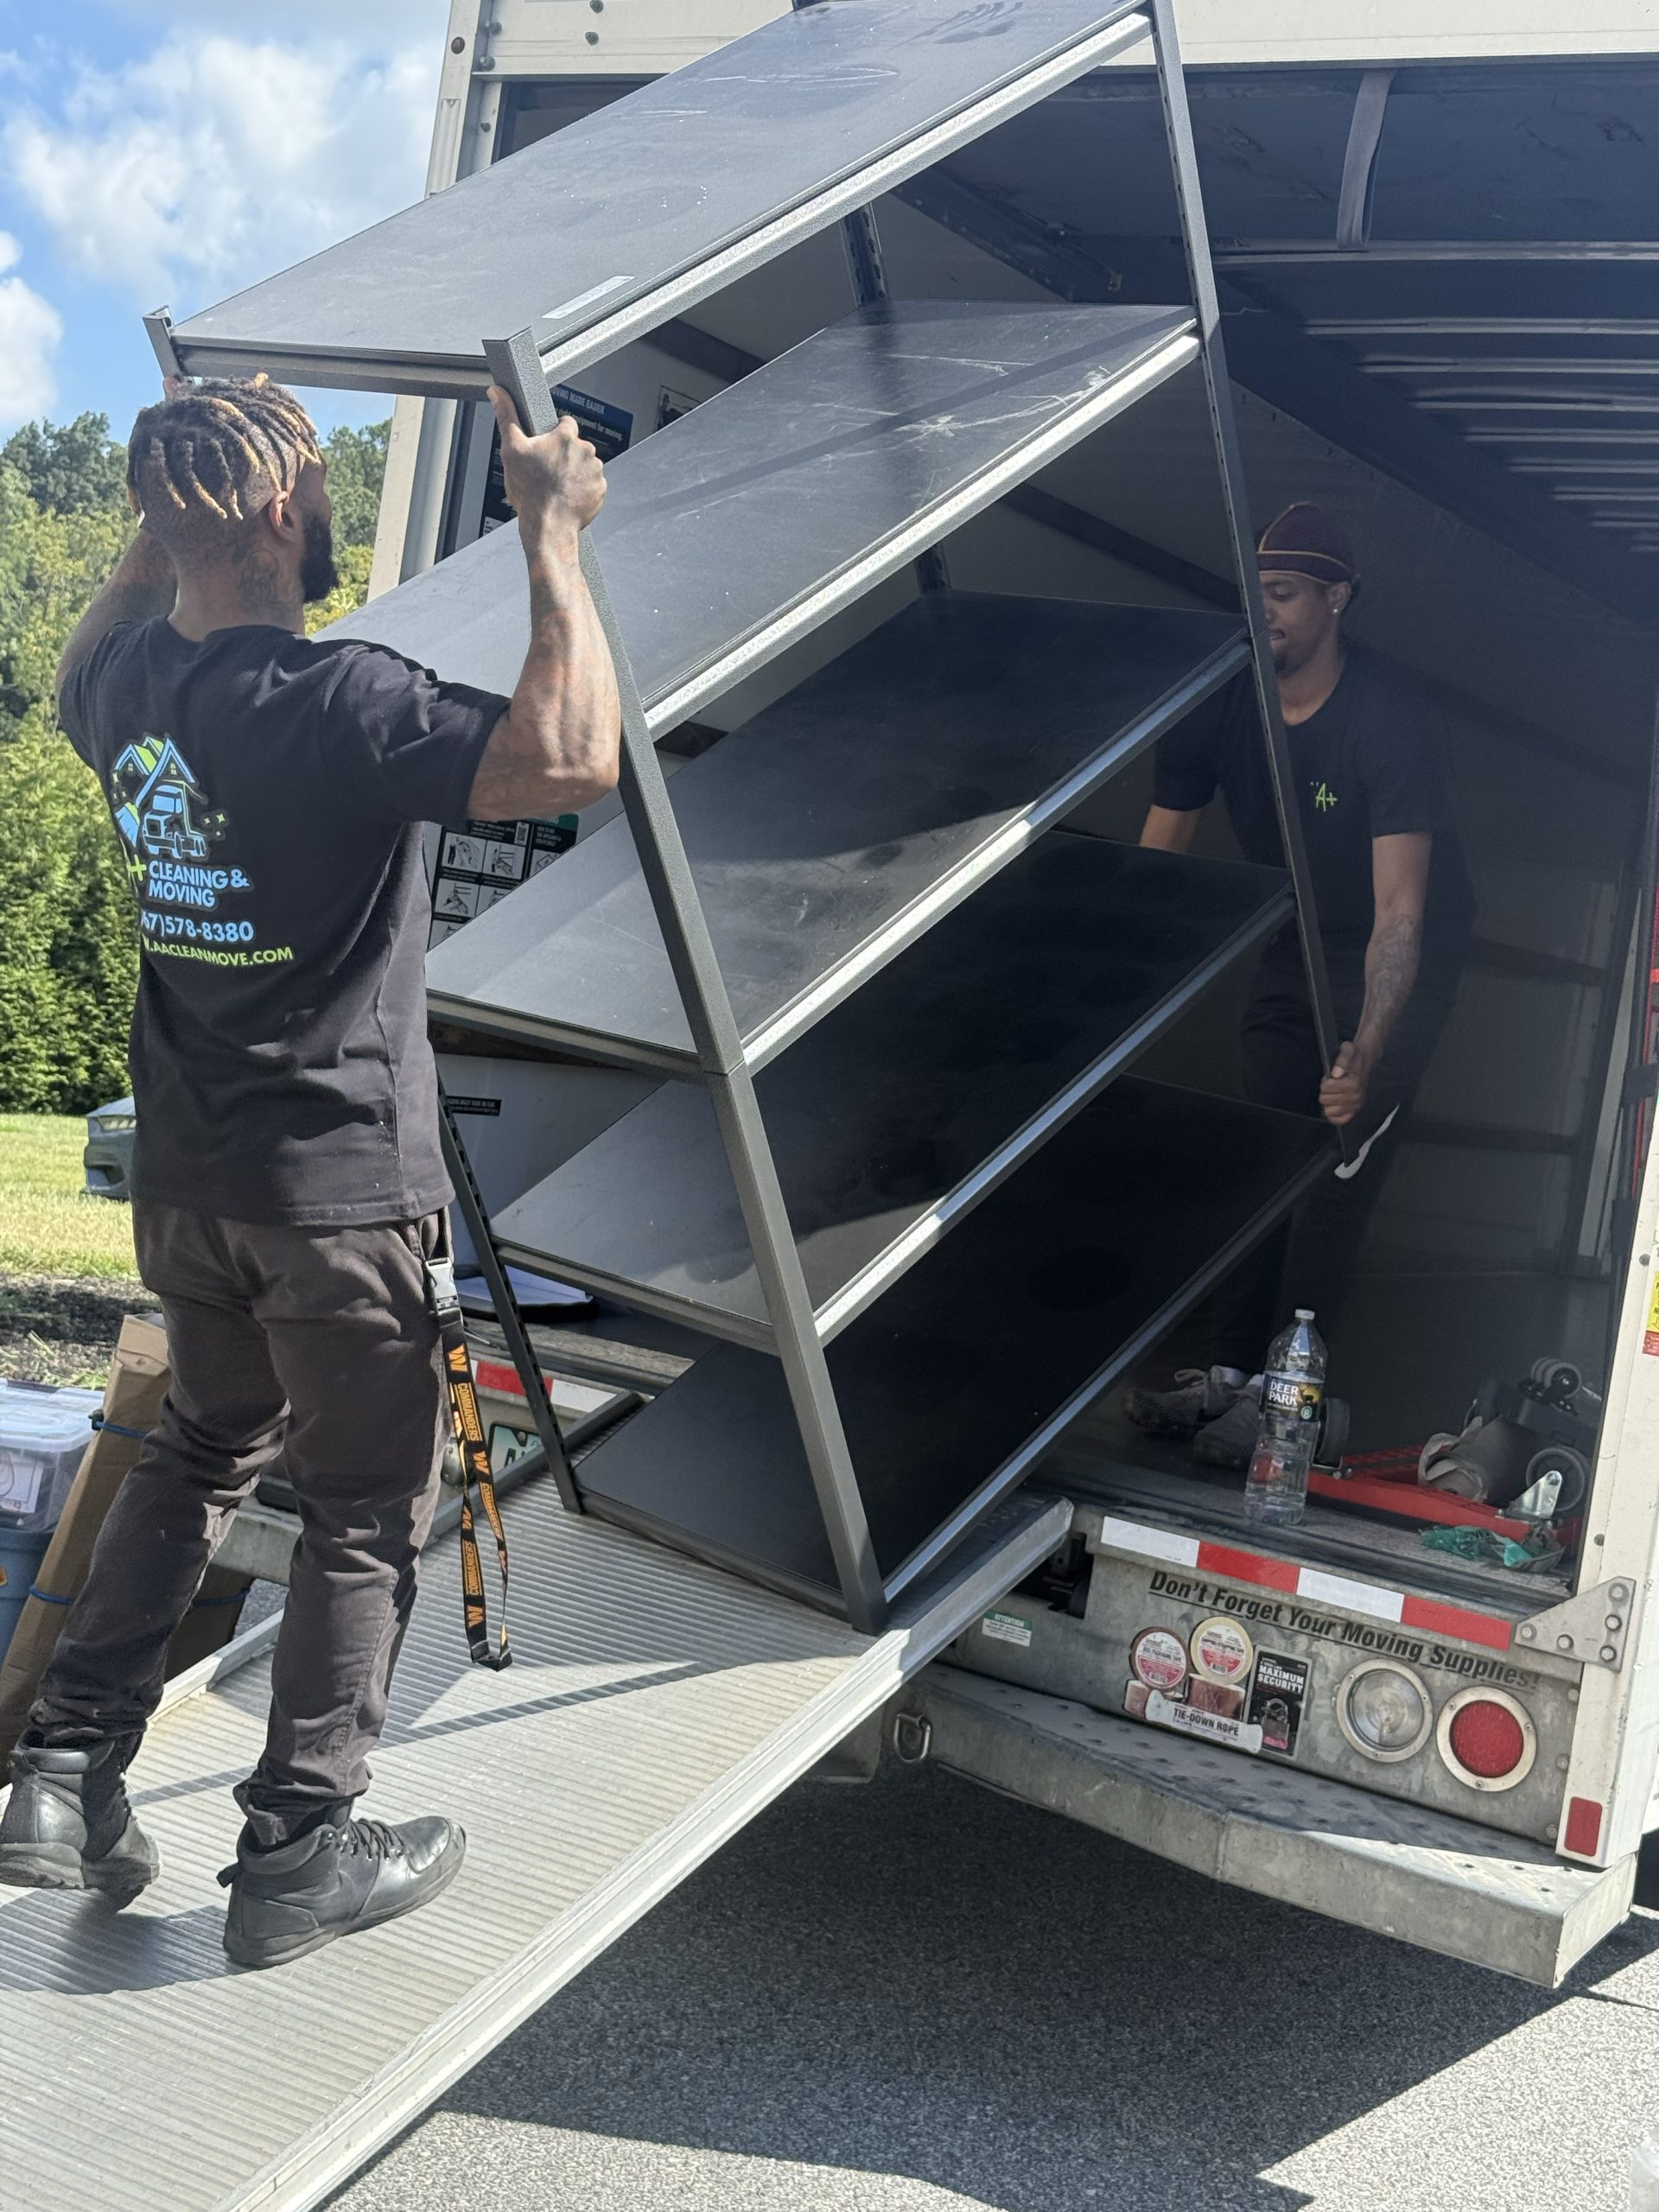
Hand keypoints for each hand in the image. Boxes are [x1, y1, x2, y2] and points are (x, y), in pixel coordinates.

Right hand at [487, 385, 606, 544]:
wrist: (548, 527)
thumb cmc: (530, 492)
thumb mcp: (511, 451)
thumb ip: (506, 417)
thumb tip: (498, 393)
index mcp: (566, 437)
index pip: (565, 424)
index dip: (553, 434)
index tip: (545, 448)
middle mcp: (586, 451)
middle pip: (575, 446)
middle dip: (563, 455)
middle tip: (546, 471)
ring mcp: (596, 471)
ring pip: (584, 464)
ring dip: (573, 471)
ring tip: (555, 485)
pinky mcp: (600, 490)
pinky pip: (592, 483)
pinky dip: (581, 488)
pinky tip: (567, 495)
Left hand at [1319, 1040, 1372, 1126]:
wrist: (1364, 1062)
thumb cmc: (1353, 1057)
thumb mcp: (1347, 1050)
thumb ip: (1342, 1059)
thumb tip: (1336, 1073)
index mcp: (1354, 1083)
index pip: (1326, 1087)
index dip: (1326, 1080)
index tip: (1332, 1076)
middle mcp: (1356, 1097)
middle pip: (1324, 1100)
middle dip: (1326, 1091)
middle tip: (1334, 1084)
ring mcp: (1356, 1106)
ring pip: (1329, 1112)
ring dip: (1328, 1101)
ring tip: (1335, 1092)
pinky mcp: (1354, 1113)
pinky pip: (1338, 1120)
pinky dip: (1333, 1114)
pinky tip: (1334, 1104)